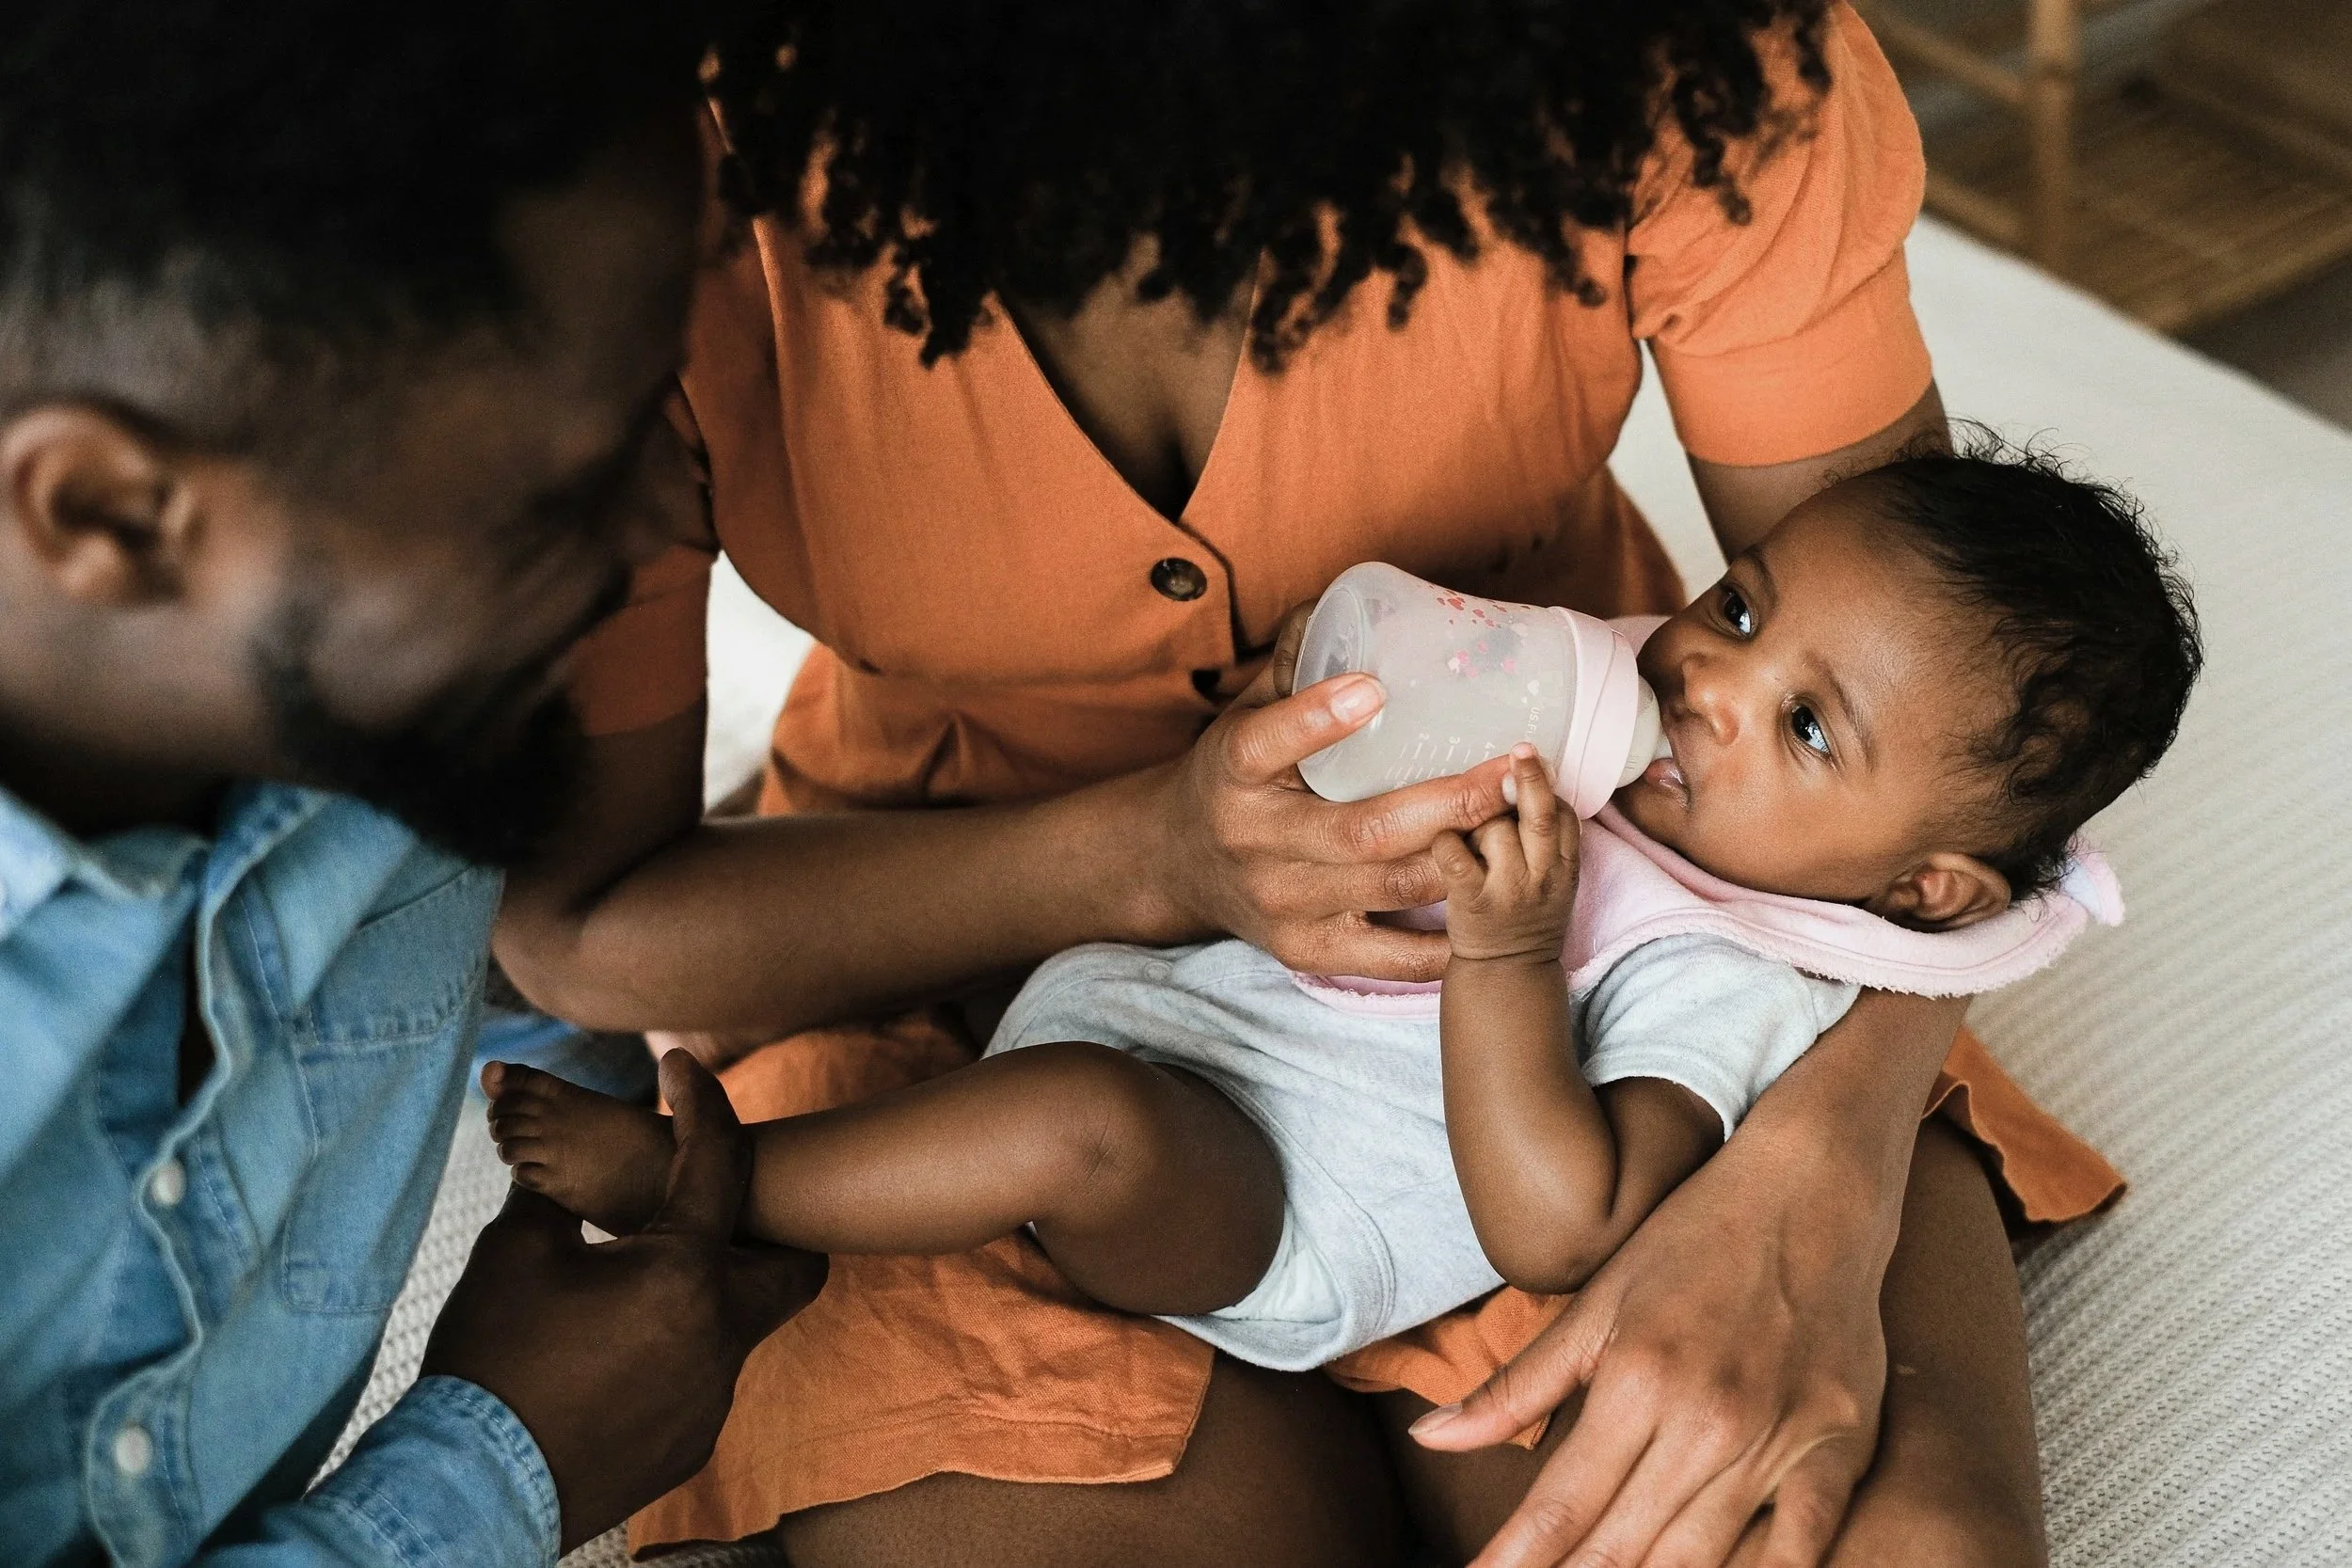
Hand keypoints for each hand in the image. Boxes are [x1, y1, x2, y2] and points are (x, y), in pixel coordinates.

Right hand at [422, 1051, 826, 1549]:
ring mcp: (714, 1397)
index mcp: (684, 1274)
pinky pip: (705, 1375)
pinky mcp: (692, 1442)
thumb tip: (553, 1147)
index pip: (718, 1161)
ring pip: (741, 1323)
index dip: (702, 1101)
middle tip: (712, 1197)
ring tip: (643, 1272)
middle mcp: (720, 1336)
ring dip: (705, 1288)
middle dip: (768, 1223)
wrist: (469, 1489)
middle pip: (794, 1264)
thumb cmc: (492, 1361)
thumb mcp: (516, 1252)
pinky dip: (677, 1345)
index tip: (681, 1065)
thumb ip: (554, 1189)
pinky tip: (618, 1345)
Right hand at [1143, 604, 1512, 980]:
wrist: (1177, 865)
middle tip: (1512, 771)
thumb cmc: (1236, 777)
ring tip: (1522, 824)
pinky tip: (1494, 905)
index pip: (1264, 744)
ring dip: (1466, 860)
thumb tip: (1344, 601)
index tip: (1373, 686)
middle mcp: (1255, 845)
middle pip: (1361, 832)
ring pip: (1392, 888)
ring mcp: (1283, 905)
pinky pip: (1391, 958)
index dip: (1316, 717)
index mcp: (1233, 773)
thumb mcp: (1244, 713)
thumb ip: (1293, 665)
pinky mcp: (1307, 952)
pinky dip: (1447, 937)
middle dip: (1448, 804)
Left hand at [1410, 1118, 1888, 1567]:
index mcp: (1635, 1381)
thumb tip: (1428, 1438)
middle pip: (1622, 1546)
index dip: (1514, 1563)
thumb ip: (1517, 1385)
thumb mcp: (1597, 1303)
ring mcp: (1778, 1441)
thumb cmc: (1694, 1241)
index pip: (1559, 1507)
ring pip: (1699, 1561)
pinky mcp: (1840, 1452)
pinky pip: (1800, 1550)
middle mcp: (1705, 1421)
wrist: (1815, 1191)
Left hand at [1431, 746, 1577, 963]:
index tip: (1528, 765)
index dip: (1546, 789)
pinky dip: (1445, 842)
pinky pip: (1454, 855)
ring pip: (1492, 829)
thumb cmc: (1526, 918)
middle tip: (1520, 750)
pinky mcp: (1472, 902)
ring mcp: (1509, 890)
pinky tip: (1444, 845)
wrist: (1508, 975)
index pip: (1565, 815)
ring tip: (1472, 844)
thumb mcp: (1555, 881)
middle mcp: (1542, 877)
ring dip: (1476, 825)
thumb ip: (1546, 839)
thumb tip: (1525, 780)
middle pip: (1539, 817)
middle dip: (1530, 779)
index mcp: (1565, 868)